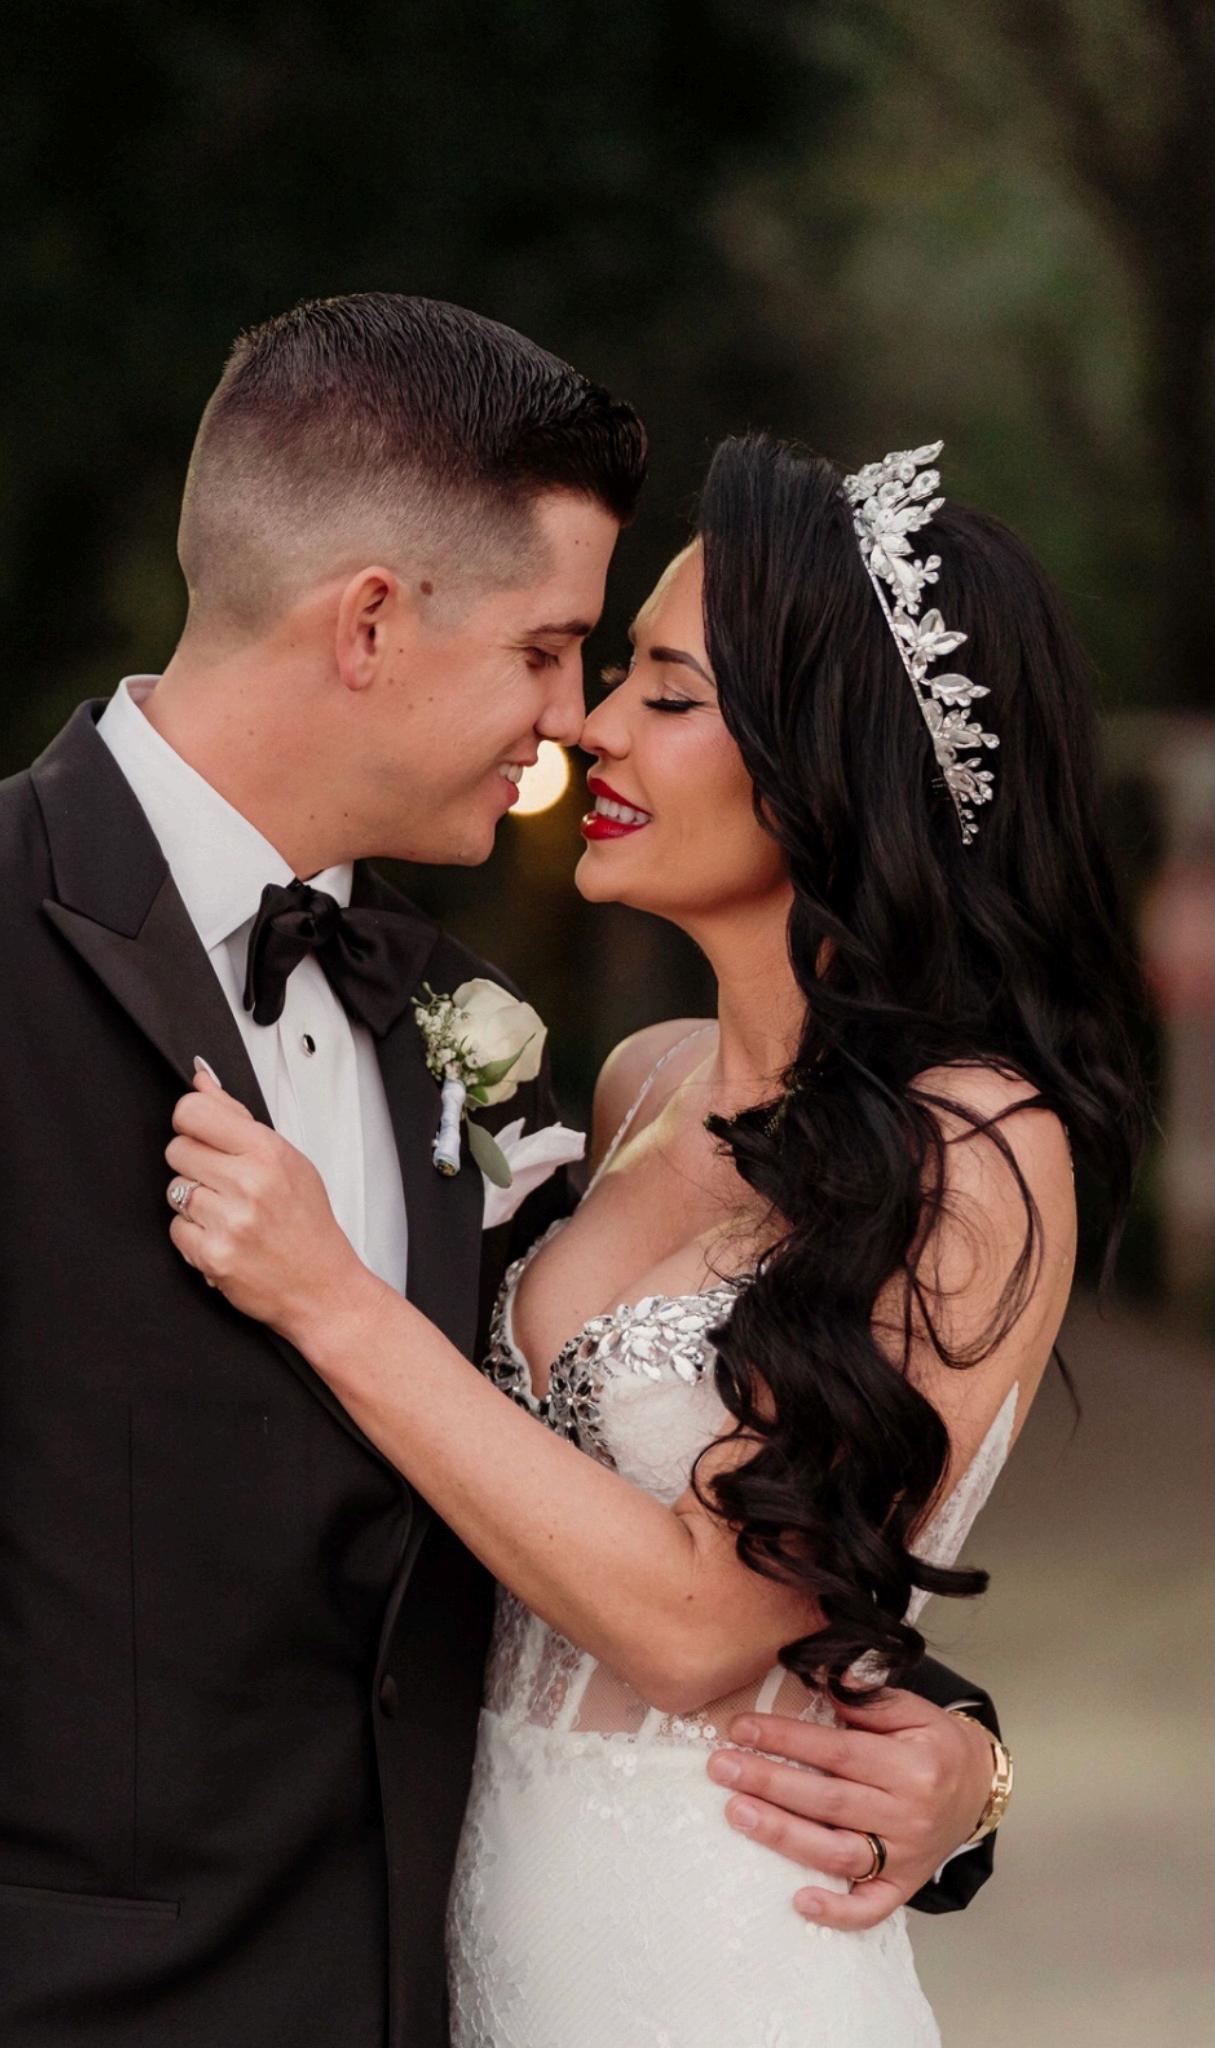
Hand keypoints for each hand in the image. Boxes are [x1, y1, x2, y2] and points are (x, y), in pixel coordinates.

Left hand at [165, 1068, 365, 1343]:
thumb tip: (203, 1082)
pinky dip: (193, 1235)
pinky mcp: (212, 1255)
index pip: (194, 1112)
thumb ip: (238, 1119)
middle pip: (176, 1149)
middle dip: (193, 1164)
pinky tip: (222, 1236)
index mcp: (268, 1153)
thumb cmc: (308, 1224)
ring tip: (227, 1213)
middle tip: (222, 1181)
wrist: (322, 1287)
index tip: (200, 1133)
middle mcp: (248, 1184)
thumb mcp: (287, 1160)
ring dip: (194, 1202)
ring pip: (174, 1190)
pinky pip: (176, 1229)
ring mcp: (228, 1221)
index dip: (191, 1121)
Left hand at [706, 1689, 993, 1928]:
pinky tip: (799, 1901)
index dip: (786, 1738)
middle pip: (828, 1800)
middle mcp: (908, 1812)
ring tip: (736, 1813)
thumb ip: (866, 1697)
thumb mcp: (911, 1709)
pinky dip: (837, 1911)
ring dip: (783, 1835)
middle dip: (769, 1782)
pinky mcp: (904, 1885)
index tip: (741, 1728)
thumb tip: (820, 1675)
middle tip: (721, 1768)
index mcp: (910, 1764)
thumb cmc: (933, 1743)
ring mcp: (905, 1854)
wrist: (979, 1786)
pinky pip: (871, 1907)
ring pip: (837, 1851)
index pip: (836, 1751)